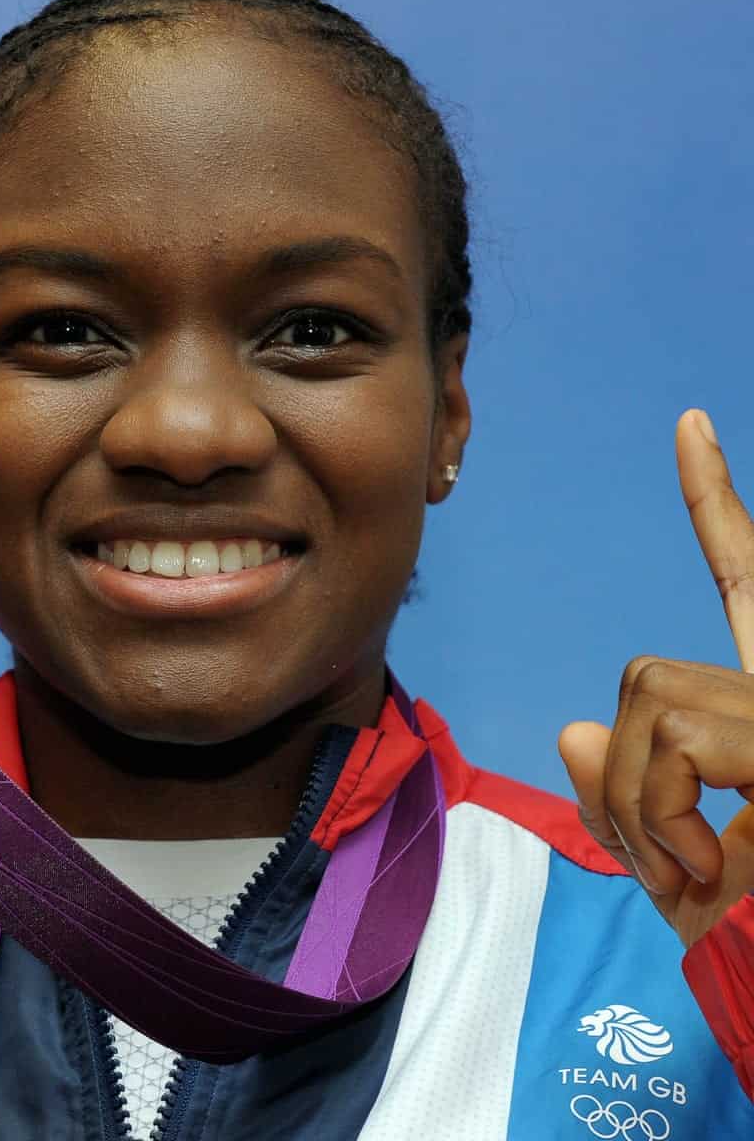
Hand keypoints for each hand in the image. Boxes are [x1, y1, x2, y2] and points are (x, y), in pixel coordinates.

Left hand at [560, 408, 753, 948]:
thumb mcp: (684, 879)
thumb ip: (630, 803)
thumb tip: (572, 725)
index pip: (741, 585)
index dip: (716, 508)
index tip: (687, 425)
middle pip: (646, 676)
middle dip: (626, 781)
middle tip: (675, 874)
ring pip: (649, 699)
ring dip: (640, 809)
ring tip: (703, 883)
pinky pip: (677, 743)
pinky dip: (661, 819)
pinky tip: (713, 877)